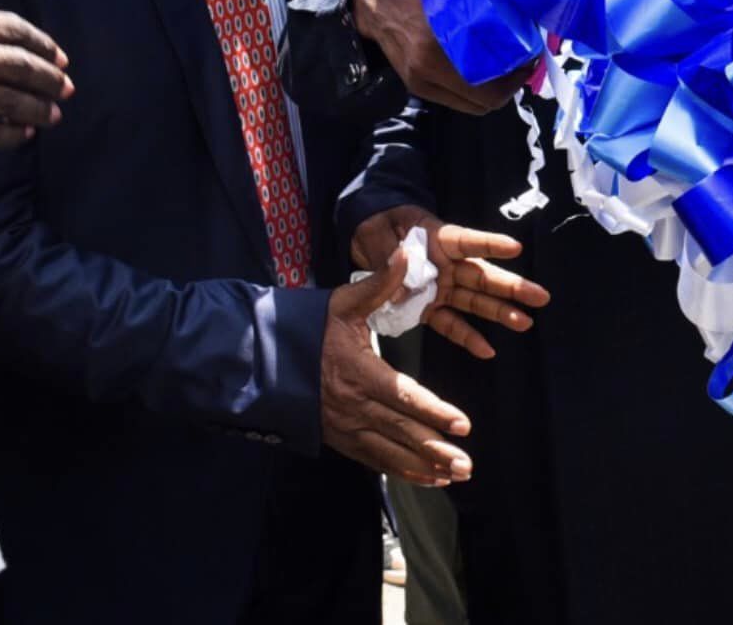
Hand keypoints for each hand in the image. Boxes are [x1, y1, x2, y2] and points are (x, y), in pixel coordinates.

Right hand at [0, 1, 74, 165]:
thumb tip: (16, 48)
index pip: (1, 25)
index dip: (40, 42)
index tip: (59, 56)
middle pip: (8, 63)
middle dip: (47, 77)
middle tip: (66, 88)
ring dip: (35, 109)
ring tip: (52, 114)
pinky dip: (7, 134)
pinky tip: (21, 134)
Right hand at [321, 252, 472, 485]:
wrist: (266, 358)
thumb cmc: (309, 327)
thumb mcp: (343, 302)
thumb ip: (380, 283)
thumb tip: (408, 253)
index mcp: (356, 369)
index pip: (401, 394)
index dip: (432, 411)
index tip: (461, 423)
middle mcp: (352, 404)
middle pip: (400, 430)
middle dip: (435, 449)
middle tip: (466, 464)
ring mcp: (345, 426)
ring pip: (390, 452)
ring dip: (424, 466)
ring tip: (456, 476)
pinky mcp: (340, 439)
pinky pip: (375, 460)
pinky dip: (403, 471)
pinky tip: (429, 478)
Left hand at [351, 204, 550, 358]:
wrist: (366, 236)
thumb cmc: (377, 227)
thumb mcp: (378, 237)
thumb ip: (391, 262)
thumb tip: (405, 291)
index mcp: (436, 237)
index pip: (466, 240)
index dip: (490, 244)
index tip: (515, 247)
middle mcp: (445, 263)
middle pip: (480, 274)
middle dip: (510, 286)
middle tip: (540, 296)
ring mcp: (441, 285)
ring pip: (474, 300)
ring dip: (498, 312)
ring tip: (524, 323)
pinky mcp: (429, 305)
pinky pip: (450, 322)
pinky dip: (467, 337)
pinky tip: (487, 351)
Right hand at [353, 0, 532, 113]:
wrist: (370, 1)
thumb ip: (478, 9)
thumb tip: (519, 17)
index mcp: (433, 48)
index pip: (486, 90)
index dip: (515, 80)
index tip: (529, 59)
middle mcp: (426, 72)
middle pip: (482, 103)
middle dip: (509, 88)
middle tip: (521, 66)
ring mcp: (418, 82)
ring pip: (469, 105)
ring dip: (491, 90)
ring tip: (504, 69)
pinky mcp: (414, 84)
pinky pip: (453, 97)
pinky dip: (472, 88)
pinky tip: (479, 69)